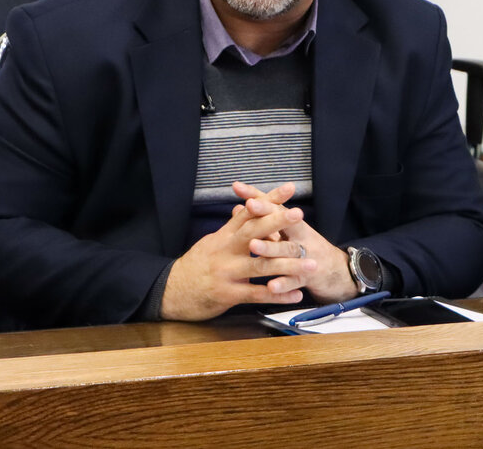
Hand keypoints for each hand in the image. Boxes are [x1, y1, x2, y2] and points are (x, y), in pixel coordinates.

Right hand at [160, 183, 314, 321]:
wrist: (170, 292)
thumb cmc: (196, 265)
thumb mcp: (212, 242)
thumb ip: (232, 227)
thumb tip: (247, 207)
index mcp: (224, 236)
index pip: (249, 212)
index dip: (268, 199)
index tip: (289, 188)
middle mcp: (226, 250)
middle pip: (254, 232)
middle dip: (278, 222)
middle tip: (299, 214)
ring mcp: (227, 272)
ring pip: (262, 266)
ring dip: (289, 265)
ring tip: (312, 265)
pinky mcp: (228, 294)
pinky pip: (257, 294)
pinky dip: (278, 294)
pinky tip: (296, 294)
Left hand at [232, 181, 358, 303]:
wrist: (339, 273)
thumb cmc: (307, 249)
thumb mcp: (289, 232)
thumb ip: (266, 221)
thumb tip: (240, 206)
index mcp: (294, 224)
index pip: (275, 206)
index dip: (258, 196)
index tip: (239, 188)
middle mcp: (301, 236)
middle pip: (284, 222)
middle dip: (266, 213)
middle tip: (249, 205)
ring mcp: (306, 256)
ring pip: (287, 250)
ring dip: (271, 248)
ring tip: (254, 246)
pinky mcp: (309, 277)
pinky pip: (295, 280)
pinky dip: (284, 283)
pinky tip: (271, 286)